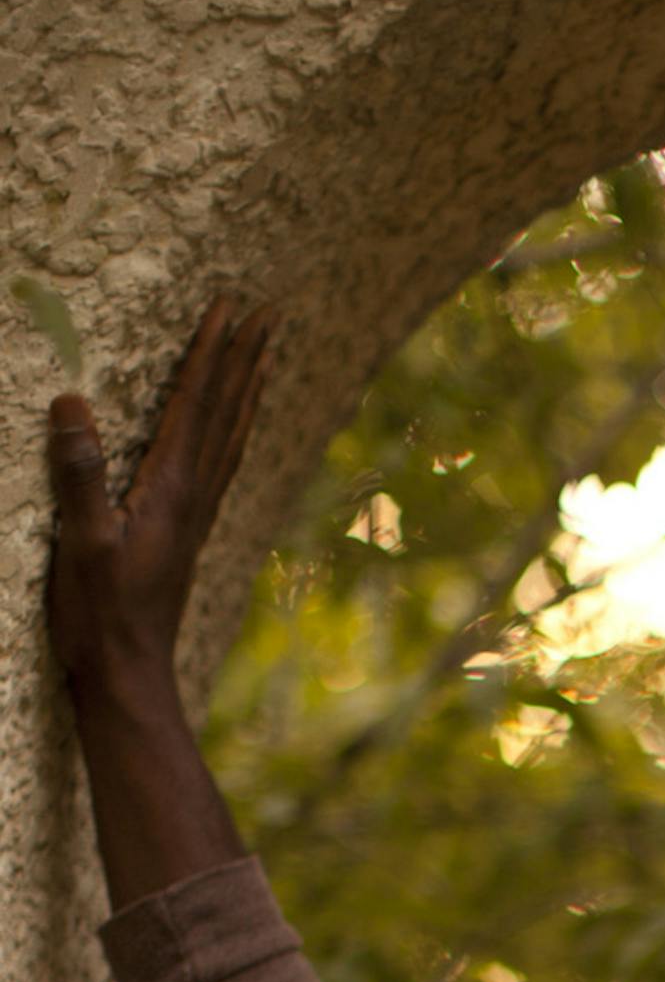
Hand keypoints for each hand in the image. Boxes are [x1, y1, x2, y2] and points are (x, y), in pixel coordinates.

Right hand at [46, 297, 272, 704]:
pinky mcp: (187, 533)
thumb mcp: (80, 543)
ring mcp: (195, 515)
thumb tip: (73, 403)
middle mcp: (193, 496)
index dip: (213, 352)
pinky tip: (235, 430)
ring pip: (231, 436)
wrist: (130, 675)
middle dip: (247, 358)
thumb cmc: (100, 614)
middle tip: (273, 313)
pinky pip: (221, 466)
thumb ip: (79, 474)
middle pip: (227, 412)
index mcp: (170, 489)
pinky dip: (233, 433)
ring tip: (267, 355)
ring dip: (248, 390)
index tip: (232, 306)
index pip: (196, 404)